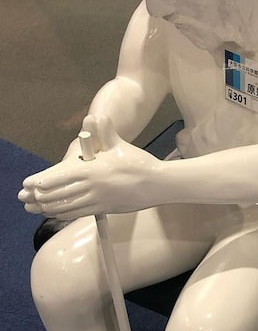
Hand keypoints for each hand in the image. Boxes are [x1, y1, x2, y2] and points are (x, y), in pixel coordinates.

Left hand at [18, 115, 161, 218]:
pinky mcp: (104, 209)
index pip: (62, 176)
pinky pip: (79, 213)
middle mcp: (93, 187)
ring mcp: (99, 200)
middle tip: (26, 198)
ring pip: (68, 206)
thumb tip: (95, 116)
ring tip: (36, 208)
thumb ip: (105, 132)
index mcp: (93, 170)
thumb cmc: (139, 163)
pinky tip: (56, 214)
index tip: (29, 184)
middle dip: (41, 197)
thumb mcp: (120, 145)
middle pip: (61, 194)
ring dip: (50, 208)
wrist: (158, 185)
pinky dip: (65, 214)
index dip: (43, 182)